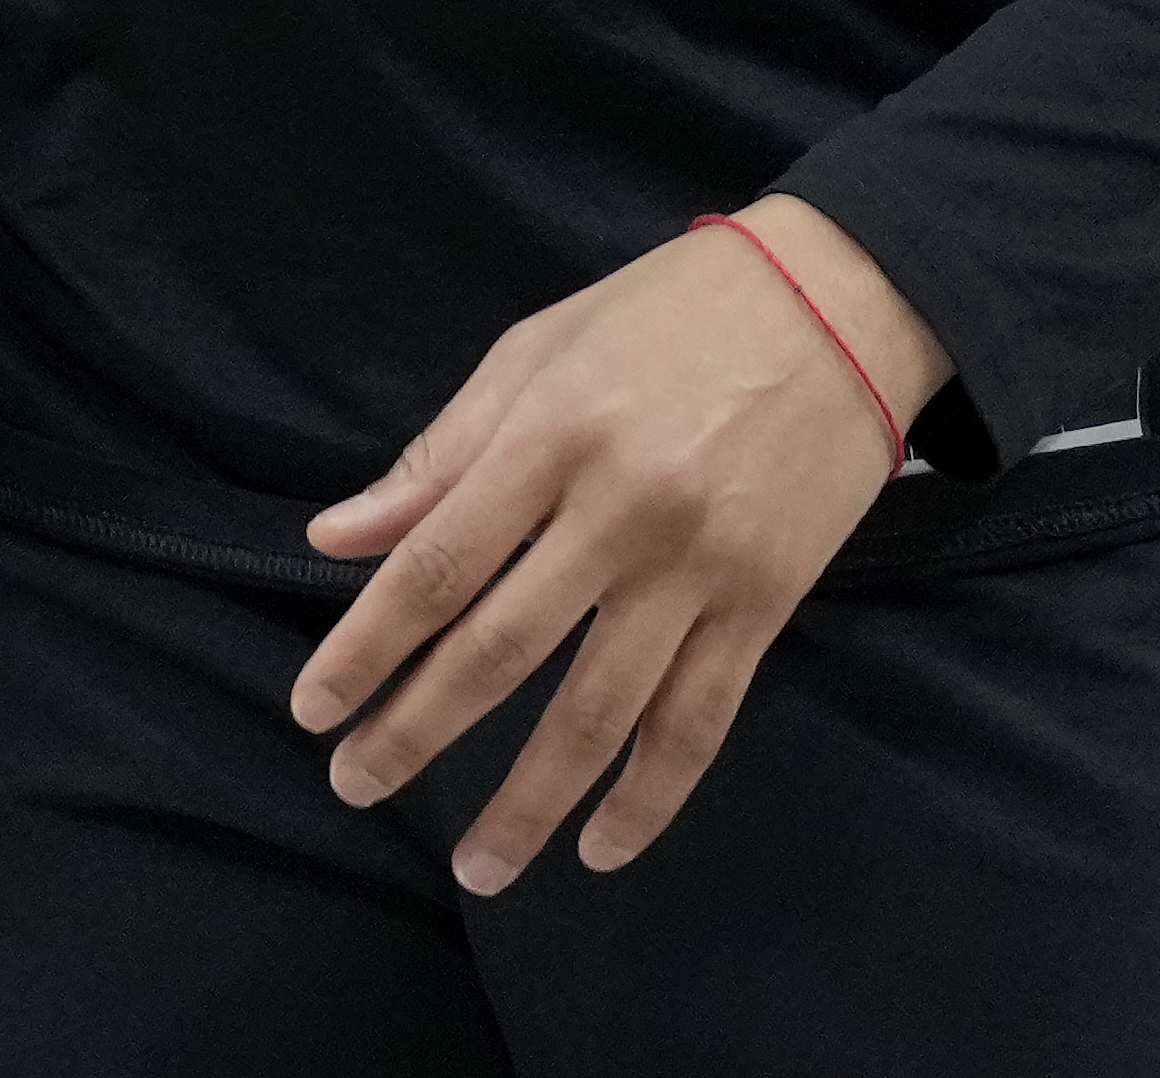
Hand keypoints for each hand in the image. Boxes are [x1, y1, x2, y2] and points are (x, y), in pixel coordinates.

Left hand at [288, 198, 939, 891]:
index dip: (367, 646)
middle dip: (418, 731)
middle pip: (503, 648)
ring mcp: (700, 563)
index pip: (438, 562)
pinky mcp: (766, 601)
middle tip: (356, 786)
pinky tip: (601, 845)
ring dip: (529, 800)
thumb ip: (444, 452)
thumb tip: (338, 537)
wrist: (846, 298)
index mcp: (553, 431)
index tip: (313, 710)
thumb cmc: (672, 311)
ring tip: (477, 863)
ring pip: (601, 711)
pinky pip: (700, 721)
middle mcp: (622, 507)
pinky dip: (650, 797)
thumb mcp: (541, 346)